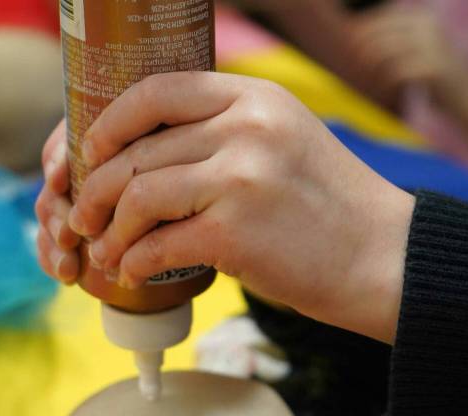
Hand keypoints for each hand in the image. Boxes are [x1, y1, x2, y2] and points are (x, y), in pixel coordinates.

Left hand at [37, 71, 413, 343]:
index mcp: (253, 98)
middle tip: (82, 216)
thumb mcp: (285, 140)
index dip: (109, 122)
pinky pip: (157, 245)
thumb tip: (150, 152)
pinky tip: (131, 273)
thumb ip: (229, 132)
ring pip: (137, 197)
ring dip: (108, 230)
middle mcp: (245, 128)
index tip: (88, 153)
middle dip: (94, 188)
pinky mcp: (235, 232)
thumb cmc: (329, 208)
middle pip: (136, 151)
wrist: (384, 257)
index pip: (157, 90)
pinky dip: (133, 262)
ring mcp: (240, 178)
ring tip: (102, 250)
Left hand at [352, 7, 467, 107]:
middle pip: (379, 34)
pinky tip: (384, 92)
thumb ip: (394, 40)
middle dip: (362, 50)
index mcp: (423, 17)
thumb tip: (354, 36)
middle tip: (355, 67)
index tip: (351, 47)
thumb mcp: (417, 50)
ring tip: (367, 82)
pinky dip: (385, 84)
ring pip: (384, 53)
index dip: (362, 32)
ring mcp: (431, 45)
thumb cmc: (436, 77)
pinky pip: (395, 73)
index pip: (382, 18)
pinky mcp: (432, 67)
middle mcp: (427, 26)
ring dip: (371, 69)